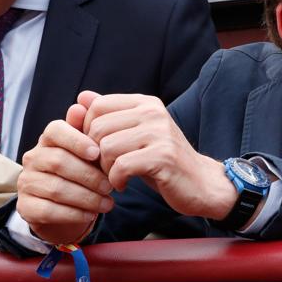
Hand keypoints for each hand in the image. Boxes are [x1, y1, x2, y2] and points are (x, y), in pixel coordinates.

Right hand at [15, 104, 113, 244]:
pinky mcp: (25, 207)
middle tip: (112, 185)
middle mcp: (33, 157)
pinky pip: (48, 210)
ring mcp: (26, 182)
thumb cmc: (86, 169)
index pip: (55, 130)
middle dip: (89, 175)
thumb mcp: (92, 150)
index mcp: (50, 138)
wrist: (71, 205)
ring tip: (109, 203)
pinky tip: (92, 214)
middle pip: (59, 162)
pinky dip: (74, 213)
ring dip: (86, 197)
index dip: (76, 140)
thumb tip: (82, 102)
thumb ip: (90, 127)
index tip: (98, 152)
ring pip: (56, 188)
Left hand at [79, 91, 235, 220]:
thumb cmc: (161, 159)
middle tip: (106, 167)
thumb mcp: (135, 134)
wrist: (200, 183)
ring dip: (104, 169)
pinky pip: (121, 166)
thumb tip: (81, 97)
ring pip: (106, 148)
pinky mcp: (163, 156)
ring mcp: (160, 133)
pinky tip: (123, 184)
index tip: (98, 149)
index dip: (87, 131)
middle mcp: (154, 113)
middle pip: (98, 128)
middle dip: (94, 153)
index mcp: (147, 103)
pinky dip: (116, 180)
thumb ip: (110, 115)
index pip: (97, 106)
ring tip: (116, 176)